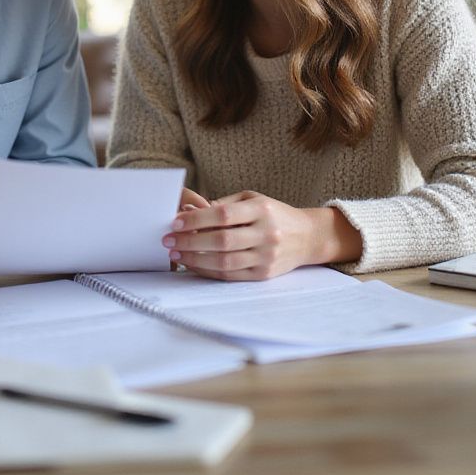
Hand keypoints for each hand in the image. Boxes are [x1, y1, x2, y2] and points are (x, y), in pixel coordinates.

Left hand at [162, 191, 361, 280]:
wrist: (307, 236)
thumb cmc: (273, 213)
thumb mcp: (252, 199)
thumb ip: (222, 205)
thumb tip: (188, 211)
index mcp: (262, 210)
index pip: (224, 215)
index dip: (197, 219)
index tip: (175, 222)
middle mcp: (266, 234)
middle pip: (222, 240)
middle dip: (190, 241)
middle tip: (168, 241)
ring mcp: (267, 256)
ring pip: (225, 261)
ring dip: (195, 259)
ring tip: (176, 254)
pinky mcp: (264, 275)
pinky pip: (231, 275)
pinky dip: (208, 271)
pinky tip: (193, 265)